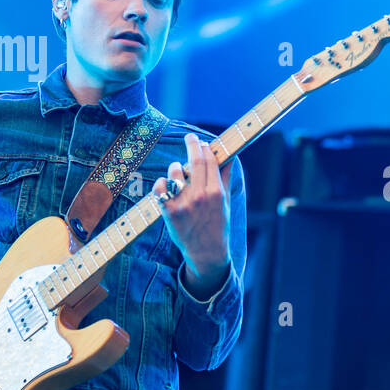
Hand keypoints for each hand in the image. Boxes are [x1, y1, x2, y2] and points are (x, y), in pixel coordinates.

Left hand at [152, 133, 232, 294]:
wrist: (206, 252)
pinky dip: (162, 182)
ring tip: (179, 173)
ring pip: (175, 171)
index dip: (204, 147)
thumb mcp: (226, 202)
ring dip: (176, 167)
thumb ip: (224, 178)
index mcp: (216, 192)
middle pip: (194, 160)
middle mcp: (200, 195)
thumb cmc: (218, 225)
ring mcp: (183, 203)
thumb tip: (229, 158)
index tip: (201, 141)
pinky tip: (167, 185)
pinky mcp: (168, 210)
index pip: (210, 160)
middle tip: (190, 138)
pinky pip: (160, 186)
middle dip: (192, 144)